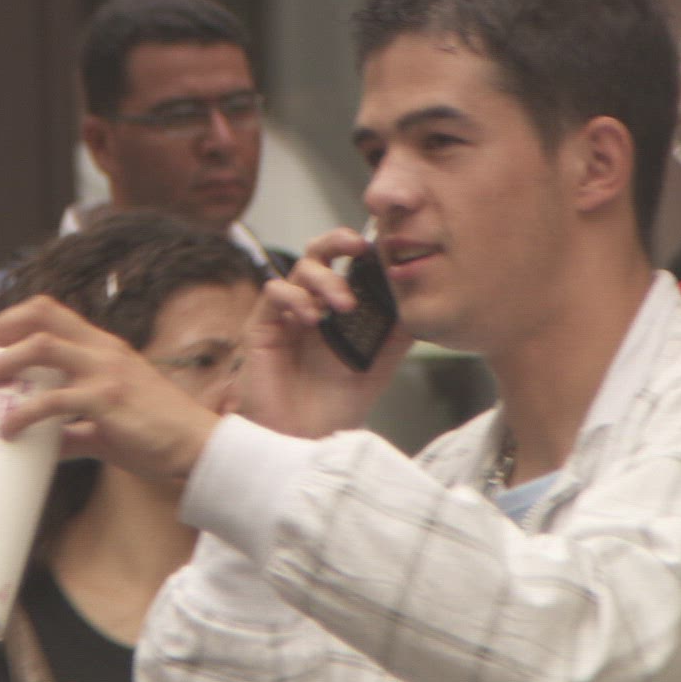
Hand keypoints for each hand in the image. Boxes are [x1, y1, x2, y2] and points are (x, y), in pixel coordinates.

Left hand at [0, 296, 222, 482]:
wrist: (197, 447)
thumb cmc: (156, 435)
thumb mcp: (107, 425)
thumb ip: (72, 431)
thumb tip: (38, 447)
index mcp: (103, 347)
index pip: (49, 312)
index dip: (10, 320)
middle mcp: (102, 349)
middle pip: (40, 314)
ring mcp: (105, 370)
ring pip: (41, 347)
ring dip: (1, 362)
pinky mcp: (107, 399)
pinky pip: (54, 399)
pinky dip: (23, 412)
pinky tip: (7, 429)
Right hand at [236, 227, 414, 437]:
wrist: (306, 440)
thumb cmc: (336, 408)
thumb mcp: (377, 365)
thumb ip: (395, 333)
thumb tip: (419, 302)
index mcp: (338, 311)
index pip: (346, 265)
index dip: (360, 249)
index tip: (381, 247)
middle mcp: (311, 306)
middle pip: (318, 254)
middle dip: (337, 241)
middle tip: (357, 246)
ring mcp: (286, 315)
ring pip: (299, 269)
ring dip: (324, 277)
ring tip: (341, 304)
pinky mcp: (261, 326)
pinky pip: (274, 292)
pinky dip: (294, 296)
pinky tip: (311, 317)